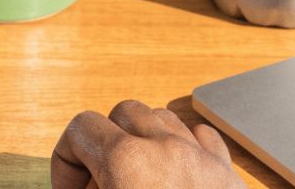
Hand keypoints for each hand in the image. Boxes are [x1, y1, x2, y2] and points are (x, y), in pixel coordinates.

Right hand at [51, 100, 244, 188]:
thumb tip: (78, 185)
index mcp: (128, 163)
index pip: (80, 128)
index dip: (65, 160)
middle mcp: (166, 150)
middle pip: (123, 113)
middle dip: (106, 144)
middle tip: (101, 186)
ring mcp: (203, 161)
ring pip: (163, 117)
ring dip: (143, 140)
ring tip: (135, 179)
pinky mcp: (229, 177)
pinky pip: (202, 137)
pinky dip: (184, 147)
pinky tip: (174, 177)